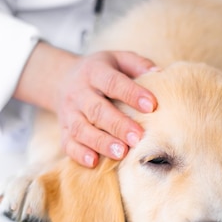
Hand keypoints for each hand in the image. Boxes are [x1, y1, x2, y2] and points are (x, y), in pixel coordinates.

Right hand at [56, 50, 157, 167]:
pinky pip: (68, 144)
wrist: (61, 79)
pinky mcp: (63, 130)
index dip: (132, 93)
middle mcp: (79, 92)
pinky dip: (79, 154)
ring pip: (81, 129)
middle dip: (118, 125)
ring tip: (122, 153)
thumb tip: (160, 74)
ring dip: (101, 142)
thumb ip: (138, 64)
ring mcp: (69, 113)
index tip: (152, 105)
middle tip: (138, 137)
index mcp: (95, 72)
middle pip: (97, 110)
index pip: (113, 82)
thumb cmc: (102, 72)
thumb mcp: (118, 59)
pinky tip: (94, 162)